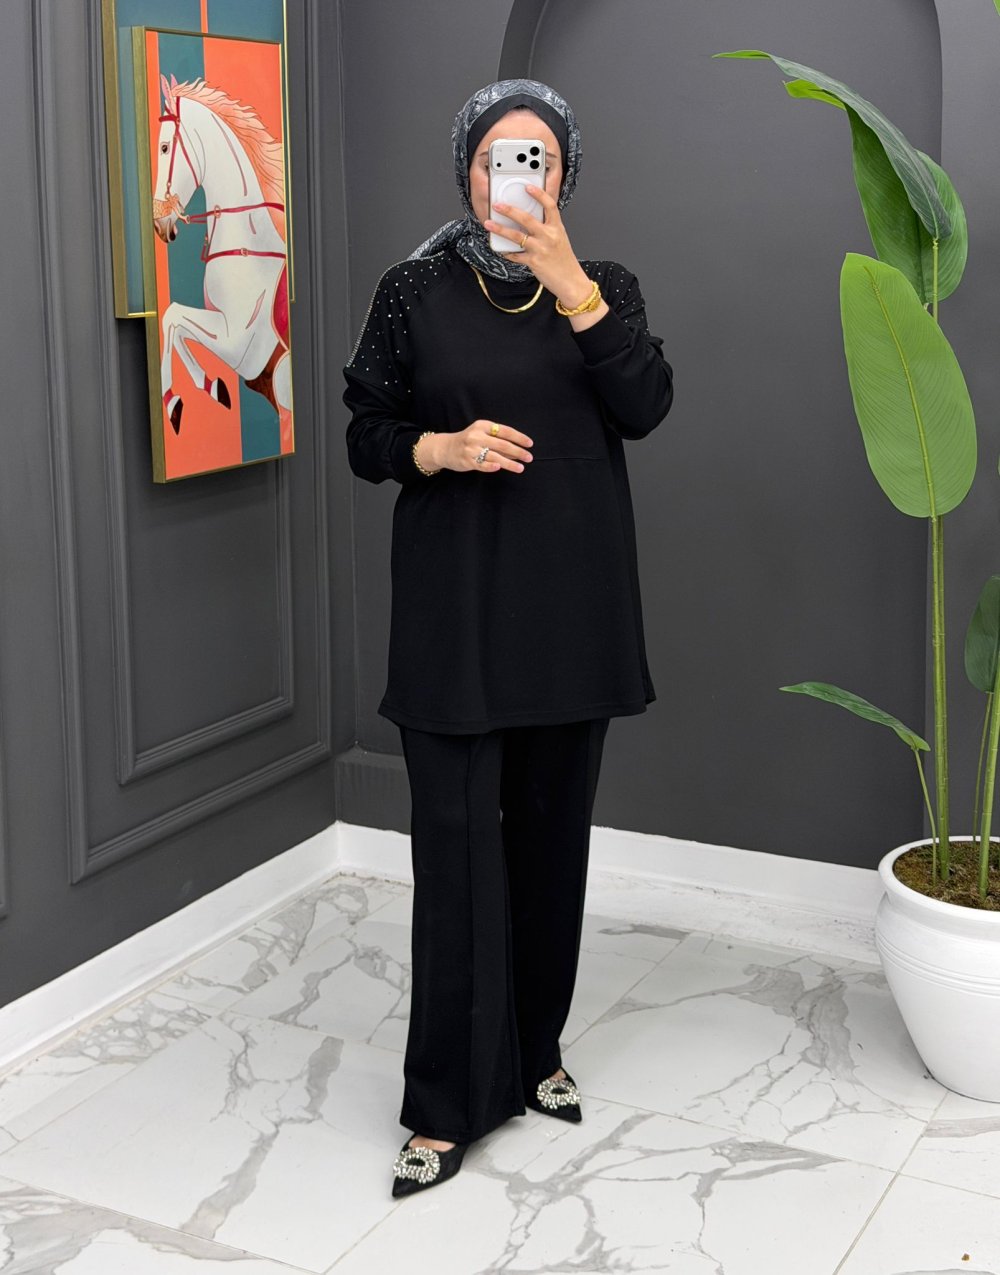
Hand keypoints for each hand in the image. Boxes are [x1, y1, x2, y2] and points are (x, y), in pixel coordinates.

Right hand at [430, 420, 533, 474]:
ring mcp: (471, 449)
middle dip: (517, 451)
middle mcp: (477, 436)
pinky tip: (499, 468)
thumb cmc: (468, 441)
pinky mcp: (467, 461)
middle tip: (529, 457)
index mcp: (482, 426)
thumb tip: (518, 451)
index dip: (519, 437)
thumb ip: (498, 441)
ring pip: (494, 456)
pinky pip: (481, 464)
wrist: (445, 448)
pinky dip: (490, 466)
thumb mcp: (482, 435)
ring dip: (509, 463)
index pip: (505, 431)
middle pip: (502, 444)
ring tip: (521, 468)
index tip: (530, 444)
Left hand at [484, 184, 592, 308]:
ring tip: (489, 224)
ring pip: (516, 236)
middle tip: (497, 205)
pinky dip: (506, 252)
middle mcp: (549, 236)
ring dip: (500, 229)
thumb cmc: (564, 260)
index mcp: (557, 228)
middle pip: (527, 218)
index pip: (549, 205)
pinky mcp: (533, 262)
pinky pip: (515, 255)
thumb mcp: (559, 238)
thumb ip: (547, 228)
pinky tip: (501, 249)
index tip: (528, 187)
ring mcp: (540, 249)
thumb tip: (528, 220)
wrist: (570, 281)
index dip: (539, 194)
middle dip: (510, 210)